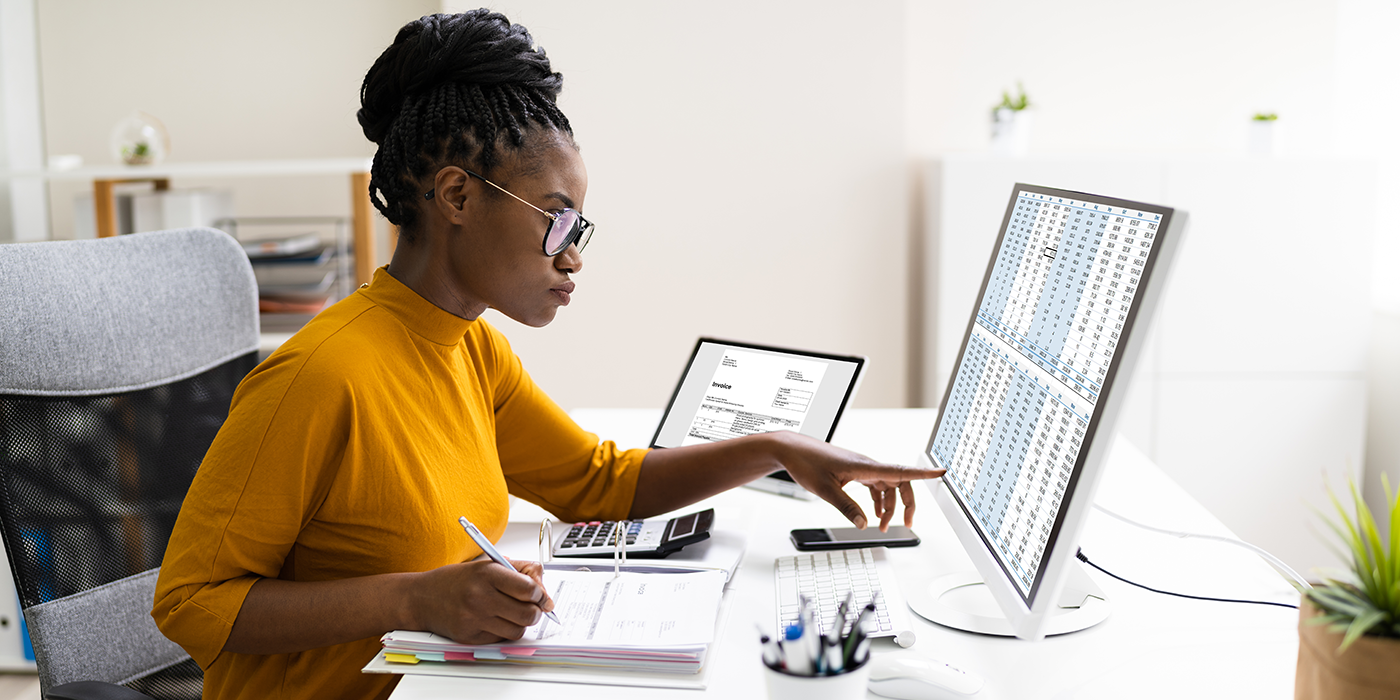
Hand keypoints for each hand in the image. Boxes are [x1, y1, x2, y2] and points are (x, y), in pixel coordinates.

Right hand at [409, 558, 554, 643]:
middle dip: (536, 612)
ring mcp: (474, 619)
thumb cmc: (457, 580)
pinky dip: (504, 632)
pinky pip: (501, 639)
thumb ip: (520, 570)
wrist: (422, 597)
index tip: (539, 595)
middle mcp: (480, 597)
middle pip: (527, 613)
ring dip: (521, 623)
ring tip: (513, 614)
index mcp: (487, 573)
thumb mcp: (487, 564)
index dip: (540, 594)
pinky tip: (495, 621)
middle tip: (533, 608)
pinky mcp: (469, 636)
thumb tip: (543, 590)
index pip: (528, 589)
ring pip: (517, 630)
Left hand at [766, 432, 944, 530]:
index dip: (923, 473)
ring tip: (883, 526)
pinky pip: (876, 485)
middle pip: (900, 482)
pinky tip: (873, 513)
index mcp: (864, 466)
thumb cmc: (806, 463)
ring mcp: (862, 467)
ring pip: (888, 486)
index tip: (942, 472)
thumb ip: (846, 508)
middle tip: (907, 524)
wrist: (791, 449)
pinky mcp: (855, 470)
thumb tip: (864, 524)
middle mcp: (867, 465)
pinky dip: (879, 500)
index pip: (901, 470)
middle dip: (907, 503)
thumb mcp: (824, 490)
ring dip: (889, 506)